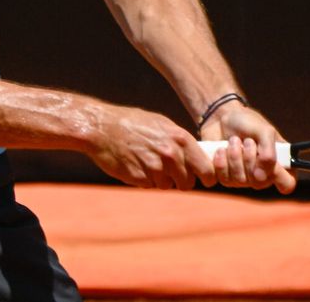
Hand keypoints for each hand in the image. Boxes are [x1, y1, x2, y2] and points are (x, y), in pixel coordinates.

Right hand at [87, 105, 216, 190]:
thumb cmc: (132, 123)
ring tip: (147, 163)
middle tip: (171, 174)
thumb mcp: (161, 124)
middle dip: (181, 181)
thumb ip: (180, 141)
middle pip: (187, 182)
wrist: (102, 128)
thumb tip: (196, 155)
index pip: (205, 168)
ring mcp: (155, 167)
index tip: (205, 180)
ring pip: (168, 186)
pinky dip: (146, 180)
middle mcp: (170, 154)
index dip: (207, 176)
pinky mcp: (140, 178)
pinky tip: (136, 165)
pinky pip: (150, 186)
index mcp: (180, 138)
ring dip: (161, 180)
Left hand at [199, 104, 295, 193]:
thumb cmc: (247, 122)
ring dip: (234, 157)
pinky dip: (220, 163)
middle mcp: (262, 175)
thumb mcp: (264, 130)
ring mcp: (243, 179)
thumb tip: (261, 176)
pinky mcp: (225, 177)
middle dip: (250, 159)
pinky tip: (220, 149)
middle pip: (259, 183)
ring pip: (239, 181)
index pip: (287, 184)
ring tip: (233, 140)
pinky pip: (223, 180)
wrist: (221, 116)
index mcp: (278, 163)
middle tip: (247, 141)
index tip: (267, 160)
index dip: (279, 176)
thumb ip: (268, 152)